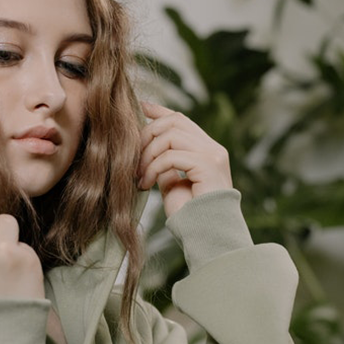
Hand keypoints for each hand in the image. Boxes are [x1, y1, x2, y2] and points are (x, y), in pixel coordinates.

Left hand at [138, 101, 232, 218]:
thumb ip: (165, 164)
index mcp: (207, 150)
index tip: (139, 107)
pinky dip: (152, 168)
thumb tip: (148, 149)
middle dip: (146, 134)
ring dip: (147, 154)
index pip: (181, 120)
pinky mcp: (208, 165)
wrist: (207, 236)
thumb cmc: (190, 215)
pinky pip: (171, 156)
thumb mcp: (172, 183)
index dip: (159, 111)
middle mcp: (213, 148)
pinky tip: (145, 185)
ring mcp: (213, 155)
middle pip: (173, 121)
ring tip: (138, 176)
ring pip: (170, 135)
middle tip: (130, 157)